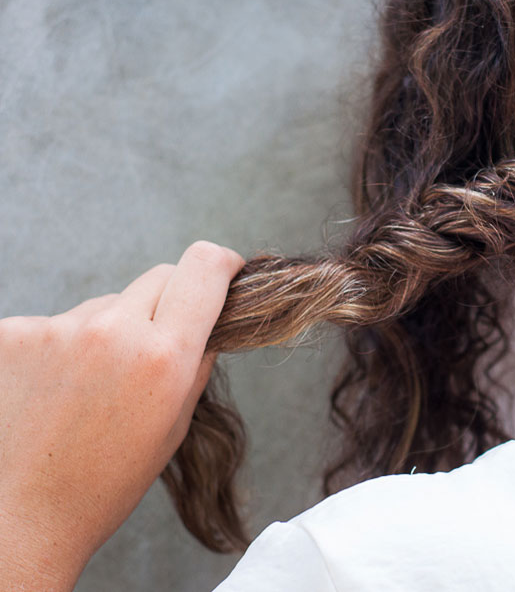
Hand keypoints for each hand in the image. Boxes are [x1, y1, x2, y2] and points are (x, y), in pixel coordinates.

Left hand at [0, 241, 244, 590]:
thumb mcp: (174, 424)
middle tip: (155, 350)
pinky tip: (53, 390)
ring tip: (91, 388)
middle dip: (167, 304)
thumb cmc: (102, 482)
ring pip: (106, 304)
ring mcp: (56, 328)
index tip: (225, 272)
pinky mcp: (10, 333)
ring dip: (110, 330)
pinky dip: (62, 347)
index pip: (204, 267)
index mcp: (164, 356)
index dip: (222, 264)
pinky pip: (57, 323)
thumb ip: (196, 362)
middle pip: (159, 277)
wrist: (20, 516)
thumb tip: (207, 321)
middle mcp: (112, 331)